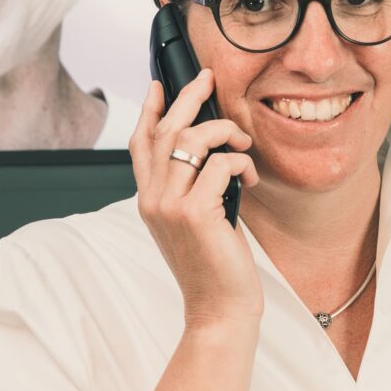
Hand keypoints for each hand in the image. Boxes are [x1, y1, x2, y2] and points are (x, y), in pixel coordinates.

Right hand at [129, 72, 262, 327]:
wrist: (218, 309)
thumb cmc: (213, 266)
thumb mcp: (191, 222)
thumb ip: (187, 189)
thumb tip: (207, 150)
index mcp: (148, 200)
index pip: (139, 144)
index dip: (148, 110)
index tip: (158, 85)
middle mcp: (152, 199)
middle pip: (165, 131)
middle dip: (189, 98)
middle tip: (208, 80)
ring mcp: (170, 205)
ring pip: (192, 141)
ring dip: (225, 133)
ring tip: (244, 144)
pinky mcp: (195, 213)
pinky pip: (220, 165)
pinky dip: (241, 164)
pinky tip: (250, 179)